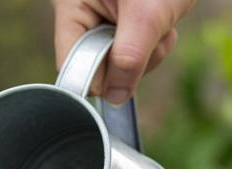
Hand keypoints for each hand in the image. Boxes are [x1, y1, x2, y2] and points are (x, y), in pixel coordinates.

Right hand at [53, 0, 195, 103]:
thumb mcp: (148, 13)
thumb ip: (131, 56)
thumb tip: (115, 98)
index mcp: (72, 7)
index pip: (72, 65)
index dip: (99, 76)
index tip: (127, 71)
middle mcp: (83, 17)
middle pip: (98, 68)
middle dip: (130, 60)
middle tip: (151, 33)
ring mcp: (103, 22)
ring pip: (120, 65)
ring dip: (148, 53)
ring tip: (159, 21)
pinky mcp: (122, 27)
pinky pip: (135, 55)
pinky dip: (153, 46)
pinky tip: (159, 22)